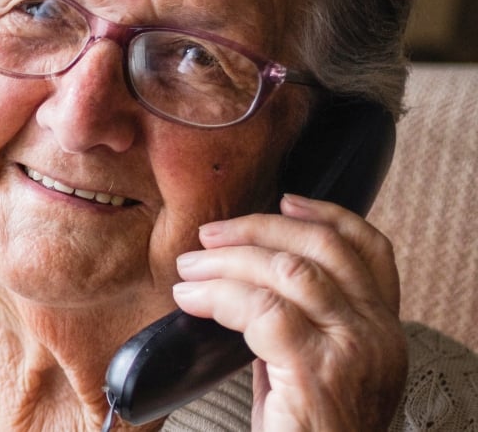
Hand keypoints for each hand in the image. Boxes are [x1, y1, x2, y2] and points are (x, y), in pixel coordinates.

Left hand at [171, 193, 406, 430]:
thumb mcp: (313, 370)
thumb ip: (298, 326)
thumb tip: (243, 282)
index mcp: (383, 331)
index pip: (370, 251)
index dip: (325, 215)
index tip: (283, 199)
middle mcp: (379, 336)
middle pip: (324, 249)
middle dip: (260, 230)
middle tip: (210, 237)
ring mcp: (353, 353)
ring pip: (290, 272)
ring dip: (228, 261)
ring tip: (189, 269)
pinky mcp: (317, 374)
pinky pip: (263, 311)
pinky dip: (220, 296)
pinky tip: (191, 300)